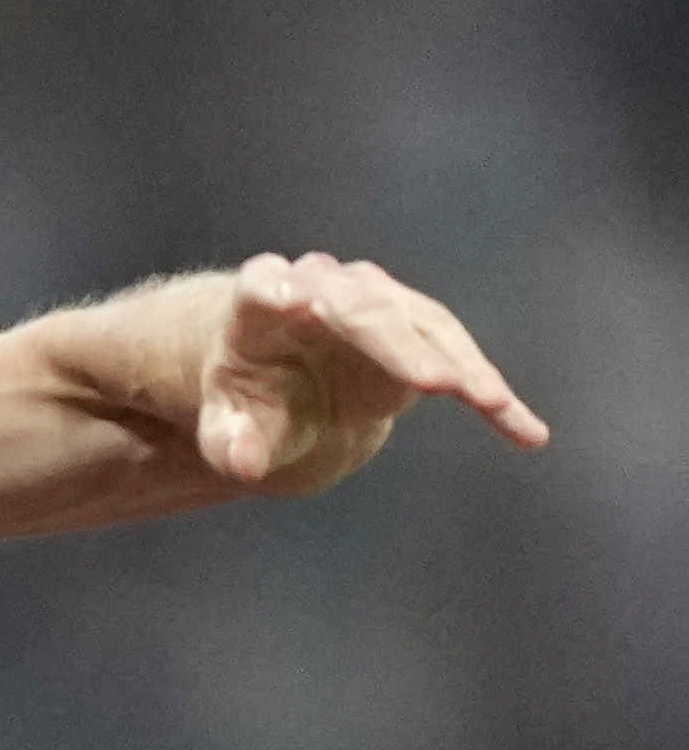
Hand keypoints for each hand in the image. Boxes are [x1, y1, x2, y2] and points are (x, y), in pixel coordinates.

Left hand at [192, 253, 545, 494]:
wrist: (284, 376)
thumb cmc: (247, 399)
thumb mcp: (226, 425)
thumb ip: (230, 442)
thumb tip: (243, 464)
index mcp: (260, 304)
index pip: (262, 285)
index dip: (275, 288)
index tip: (291, 297)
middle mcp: (323, 287)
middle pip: (362, 308)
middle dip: (399, 343)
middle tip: (435, 381)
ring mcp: (378, 300)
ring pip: (424, 325)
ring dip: (462, 365)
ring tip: (492, 403)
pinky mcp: (418, 326)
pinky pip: (459, 358)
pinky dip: (488, 394)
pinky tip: (523, 431)